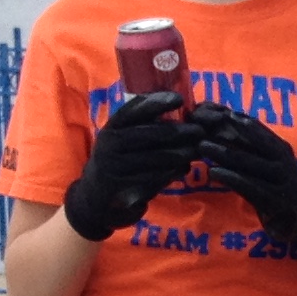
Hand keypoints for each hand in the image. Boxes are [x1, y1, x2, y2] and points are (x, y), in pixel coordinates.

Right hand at [63, 93, 203, 239]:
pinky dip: (173, 172)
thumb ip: (143, 125)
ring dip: (181, 153)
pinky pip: (156, 178)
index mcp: (112, 127)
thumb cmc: (119, 159)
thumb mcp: (122, 138)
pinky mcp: (125, 188)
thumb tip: (177, 107)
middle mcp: (111, 144)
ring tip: (197, 150)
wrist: (97, 197)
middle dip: (178, 131)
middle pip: (150, 134)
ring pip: (156, 158)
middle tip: (199, 131)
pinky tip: (184, 167)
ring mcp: (117, 167)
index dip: (156, 103)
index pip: (133, 110)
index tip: (179, 99)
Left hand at [190, 105, 296, 262]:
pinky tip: (213, 173)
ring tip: (202, 146)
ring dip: (223, 152)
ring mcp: (281, 180)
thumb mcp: (270, 167)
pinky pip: (250, 186)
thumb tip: (221, 131)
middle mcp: (282, 160)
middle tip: (198, 124)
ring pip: (248, 161)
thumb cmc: (281, 191)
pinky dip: (231, 178)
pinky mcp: (276, 200)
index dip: (228, 117)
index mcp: (280, 148)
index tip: (205, 111)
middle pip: (250, 140)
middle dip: (223, 130)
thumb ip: (250, 152)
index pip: (253, 126)